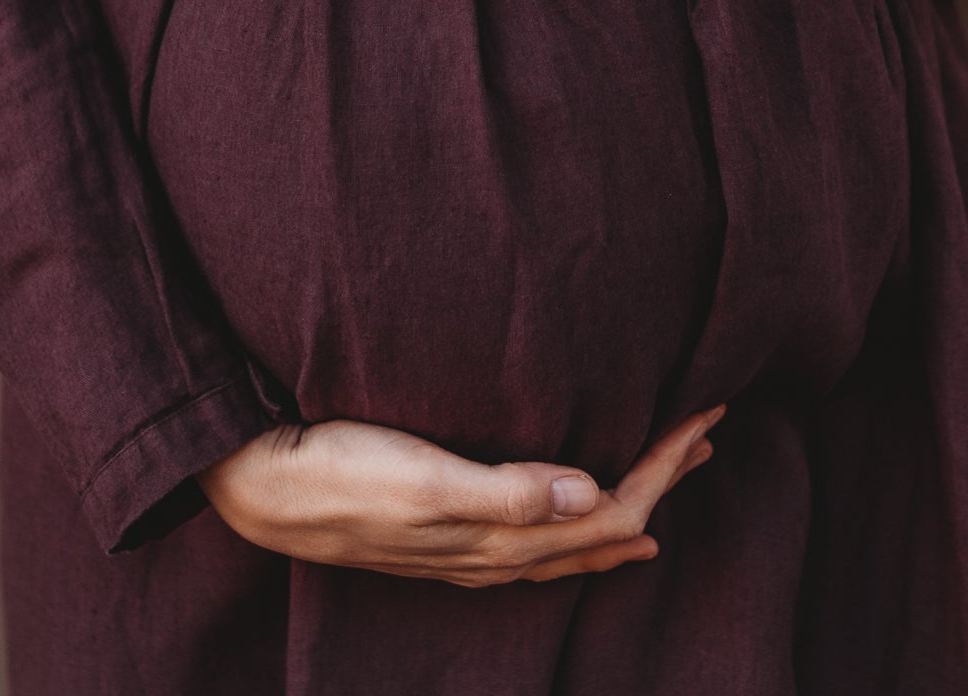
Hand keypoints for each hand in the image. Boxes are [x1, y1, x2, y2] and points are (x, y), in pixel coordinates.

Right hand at [199, 407, 723, 586]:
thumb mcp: (421, 480)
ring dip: (625, 502)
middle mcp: (492, 552)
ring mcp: (468, 547)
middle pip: (602, 526)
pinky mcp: (445, 531)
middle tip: (708, 433)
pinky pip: (535, 540)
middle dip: (660, 480)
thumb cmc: (337, 472)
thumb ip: (506, 493)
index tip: (703, 416)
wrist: (258, 485)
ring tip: (667, 475)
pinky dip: (576, 523)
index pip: (610, 511)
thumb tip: (594, 500)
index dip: (662, 467)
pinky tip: (579, 511)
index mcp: (498, 538)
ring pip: (571, 536)